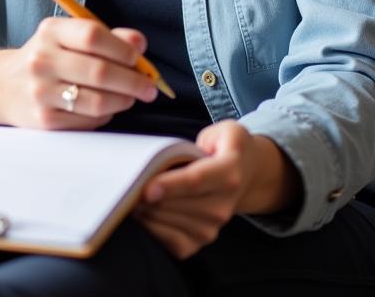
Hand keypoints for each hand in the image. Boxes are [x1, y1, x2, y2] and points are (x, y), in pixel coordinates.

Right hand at [0, 17, 158, 128]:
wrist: (4, 86)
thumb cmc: (48, 57)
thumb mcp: (69, 36)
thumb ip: (107, 36)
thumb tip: (139, 44)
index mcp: (50, 31)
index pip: (92, 35)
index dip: (122, 48)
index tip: (138, 59)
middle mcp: (42, 59)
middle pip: (99, 71)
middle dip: (133, 81)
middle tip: (149, 88)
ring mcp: (41, 91)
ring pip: (97, 100)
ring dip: (124, 101)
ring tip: (131, 98)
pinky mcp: (44, 119)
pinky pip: (88, 121)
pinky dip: (105, 115)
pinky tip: (105, 108)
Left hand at [134, 120, 301, 259]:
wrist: (247, 174)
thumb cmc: (225, 148)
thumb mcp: (222, 131)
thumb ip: (197, 140)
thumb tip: (165, 157)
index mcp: (229, 171)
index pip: (195, 181)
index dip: (170, 186)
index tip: (146, 189)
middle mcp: (224, 203)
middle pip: (177, 204)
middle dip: (147, 197)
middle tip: (126, 183)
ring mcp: (215, 226)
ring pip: (170, 222)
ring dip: (146, 210)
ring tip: (133, 193)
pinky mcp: (203, 240)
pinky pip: (172, 242)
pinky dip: (152, 228)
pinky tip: (144, 211)